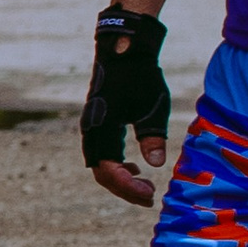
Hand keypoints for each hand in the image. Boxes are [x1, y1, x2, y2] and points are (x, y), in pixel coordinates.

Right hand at [82, 5, 171, 206]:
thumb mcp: (153, 107)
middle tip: (150, 197)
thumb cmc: (140, 76)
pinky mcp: (98, 123)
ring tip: (145, 186)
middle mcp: (92, 130)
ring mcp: (93, 127)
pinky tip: (135, 168)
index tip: (150, 194)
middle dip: (124, 189)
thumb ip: (152, 136)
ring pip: (100, 165)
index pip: (109, 171)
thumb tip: (156, 165)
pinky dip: (116, 166)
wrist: (124, 49)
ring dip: (120, 179)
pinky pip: (101, 154)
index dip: (129, 188)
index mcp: (102, 128)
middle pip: (101, 173)